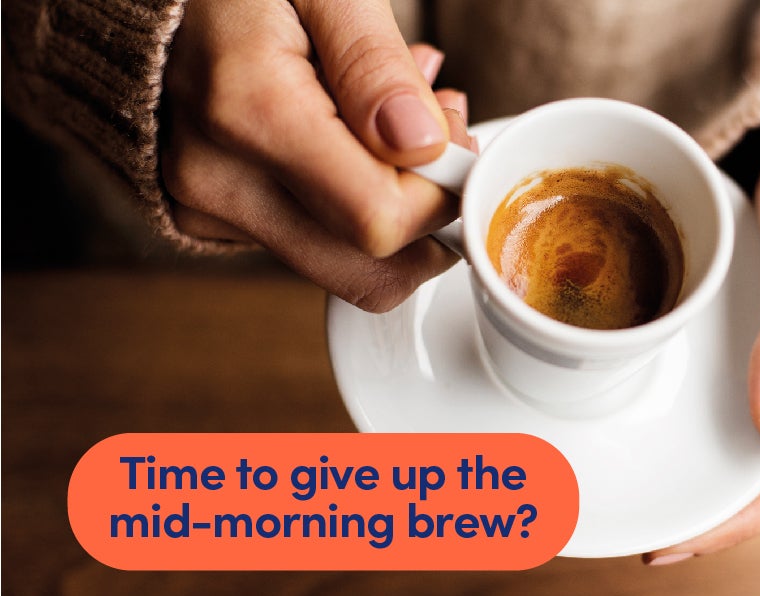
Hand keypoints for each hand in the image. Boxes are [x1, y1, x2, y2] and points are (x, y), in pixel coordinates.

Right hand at [161, 0, 473, 311]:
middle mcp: (219, 179)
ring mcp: (207, 208)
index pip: (380, 219)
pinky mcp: (209, 220)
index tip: (456, 139)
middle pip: (368, 270)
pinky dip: (348, 203)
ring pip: (345, 266)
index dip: (441, 192)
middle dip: (427, 215)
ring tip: (394, 122)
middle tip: (439, 136)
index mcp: (250, 113)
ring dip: (393, 209)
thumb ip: (374, 63)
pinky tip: (349, 137)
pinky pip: (311, 245)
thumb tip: (422, 145)